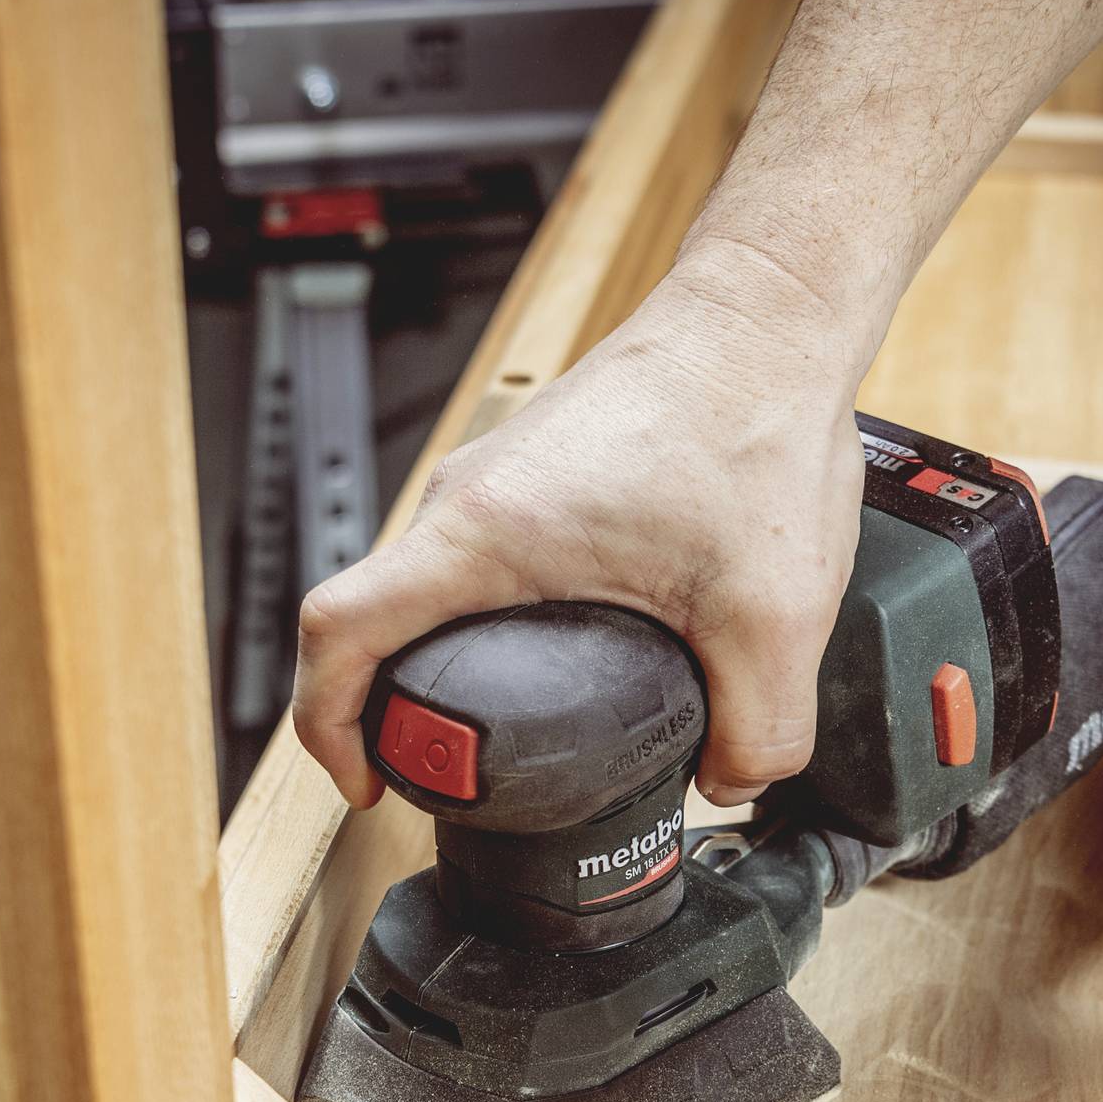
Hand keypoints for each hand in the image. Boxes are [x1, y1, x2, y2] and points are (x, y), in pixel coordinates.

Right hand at [292, 250, 868, 808]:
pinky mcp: (534, 474)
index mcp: (490, 531)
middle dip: (392, 710)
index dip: (326, 721)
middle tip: (454, 777)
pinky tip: (564, 658)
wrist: (770, 317)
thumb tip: (729, 784)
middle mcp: (472, 498)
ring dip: (445, 664)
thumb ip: (760, 730)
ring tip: (510, 731)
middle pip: (375, 619)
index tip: (364, 778)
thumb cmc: (753, 420)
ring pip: (427, 590)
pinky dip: (489, 624)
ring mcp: (497, 480)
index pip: (340, 629)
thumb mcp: (776, 615)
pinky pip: (477, 563)